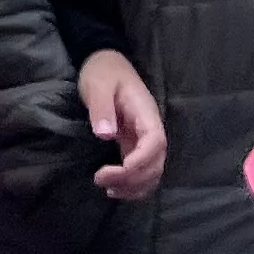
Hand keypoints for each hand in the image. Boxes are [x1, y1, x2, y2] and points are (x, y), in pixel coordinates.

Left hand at [80, 48, 168, 198]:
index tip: (120, 169)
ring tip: (108, 190)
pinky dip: (134, 185)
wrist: (106, 64)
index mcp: (145, 113)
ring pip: (152, 172)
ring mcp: (144, 139)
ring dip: (135, 186)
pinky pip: (142, 170)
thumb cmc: (103, 71)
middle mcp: (150, 129)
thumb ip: (102, 107)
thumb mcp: (98, 84)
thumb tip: (105, 134)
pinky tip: (116, 189)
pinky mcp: (135, 145)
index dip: (142, 160)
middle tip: (101, 180)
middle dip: (133, 178)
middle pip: (156, 162)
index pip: (155, 142)